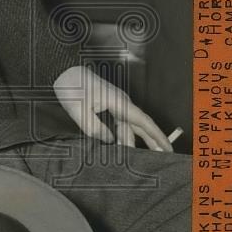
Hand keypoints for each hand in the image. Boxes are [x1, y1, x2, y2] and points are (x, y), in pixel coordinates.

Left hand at [53, 65, 172, 151]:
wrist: (65, 72)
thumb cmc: (73, 87)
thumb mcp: (80, 110)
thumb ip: (95, 128)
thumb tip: (109, 141)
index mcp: (119, 102)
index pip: (144, 122)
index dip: (157, 136)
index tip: (167, 148)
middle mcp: (121, 104)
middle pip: (140, 127)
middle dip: (152, 142)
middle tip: (163, 157)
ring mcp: (116, 104)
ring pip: (129, 127)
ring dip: (135, 142)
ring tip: (143, 159)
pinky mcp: (109, 106)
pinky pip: (120, 124)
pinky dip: (124, 136)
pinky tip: (124, 147)